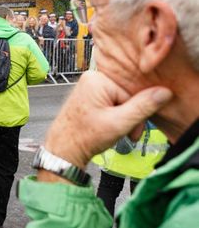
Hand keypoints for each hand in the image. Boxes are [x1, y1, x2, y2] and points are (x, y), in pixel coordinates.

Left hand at [43, 70, 172, 169]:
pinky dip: (114, 116)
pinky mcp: (89, 95)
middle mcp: (92, 78)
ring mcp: (89, 86)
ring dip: (123, 117)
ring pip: (120, 100)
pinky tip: (109, 126)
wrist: (63, 149)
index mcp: (97, 79)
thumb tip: (164, 92)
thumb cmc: (83, 137)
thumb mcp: (119, 123)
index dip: (137, 113)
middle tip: (127, 133)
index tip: (133, 130)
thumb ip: (143, 107)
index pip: (132, 92)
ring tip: (116, 131)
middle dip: (131, 116)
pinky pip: (111, 102)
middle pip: (127, 95)